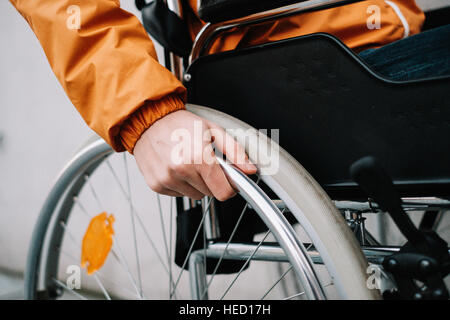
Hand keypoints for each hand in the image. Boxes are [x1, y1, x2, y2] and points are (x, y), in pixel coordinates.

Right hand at [133, 110, 256, 200]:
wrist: (148, 121)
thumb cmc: (180, 123)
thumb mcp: (213, 131)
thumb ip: (235, 151)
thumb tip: (250, 169)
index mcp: (198, 157)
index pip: (223, 192)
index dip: (230, 187)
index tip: (228, 180)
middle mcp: (181, 171)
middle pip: (210, 194)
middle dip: (212, 181)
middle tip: (204, 163)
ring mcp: (167, 180)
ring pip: (194, 195)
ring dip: (196, 183)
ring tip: (188, 162)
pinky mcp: (157, 185)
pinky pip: (179, 194)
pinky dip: (181, 184)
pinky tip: (176, 167)